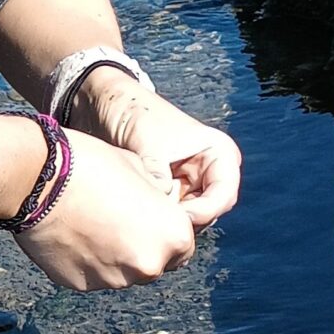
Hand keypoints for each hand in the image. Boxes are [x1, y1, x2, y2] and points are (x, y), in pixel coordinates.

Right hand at [14, 131, 196, 290]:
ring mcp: (113, 279)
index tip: (149, 217)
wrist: (38, 179)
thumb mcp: (139, 168)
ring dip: (113, 255)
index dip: (165, 230)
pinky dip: (85, 260)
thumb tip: (157, 203)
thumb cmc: (91, 165)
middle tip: (117, 219)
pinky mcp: (80, 284)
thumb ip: (157, 194)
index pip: (183, 245)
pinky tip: (71, 234)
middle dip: (140, 246)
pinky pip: (91, 275)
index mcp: (173, 236)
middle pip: (153, 263)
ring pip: (121, 272)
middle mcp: (148, 265)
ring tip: (90, 224)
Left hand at [74, 74, 241, 229]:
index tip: (179, 219)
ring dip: (169, 223)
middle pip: (209, 212)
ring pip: (188, 218)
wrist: (108, 106)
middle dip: (185, 221)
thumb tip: (160, 204)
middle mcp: (209, 171)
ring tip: (144, 222)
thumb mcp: (148, 142)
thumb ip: (157, 174)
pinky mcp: (169, 193)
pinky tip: (137, 220)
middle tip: (158, 228)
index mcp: (219, 153)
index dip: (205, 211)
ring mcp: (190, 184)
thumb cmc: (135, 113)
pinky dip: (156, 219)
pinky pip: (169, 216)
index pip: (224, 195)